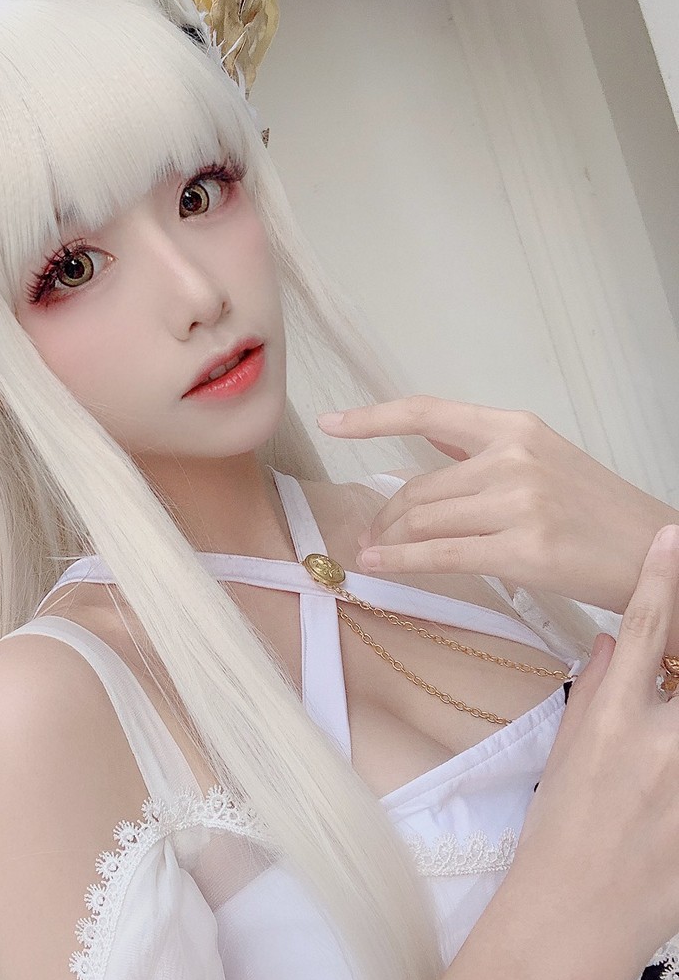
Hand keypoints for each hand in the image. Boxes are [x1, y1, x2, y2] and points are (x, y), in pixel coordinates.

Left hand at [317, 395, 678, 613]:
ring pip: (422, 521)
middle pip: (417, 487)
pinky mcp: (522, 549)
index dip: (372, 418)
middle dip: (385, 517)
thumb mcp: (545, 458)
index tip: (332, 423)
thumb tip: (433, 437)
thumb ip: (483, 449)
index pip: (426, 413)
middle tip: (370, 536)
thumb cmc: (596, 512)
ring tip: (375, 554)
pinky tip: (379, 567)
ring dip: (388, 542)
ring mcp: (518, 502)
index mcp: (514, 429)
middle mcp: (512, 458)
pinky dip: (400, 563)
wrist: (656, 552)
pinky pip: (440, 555)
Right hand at [511, 524, 678, 962]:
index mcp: (611, 723)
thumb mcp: (568, 752)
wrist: (574, 916)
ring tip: (665, 727)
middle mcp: (657, 745)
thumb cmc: (562, 833)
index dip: (660, 580)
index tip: (672, 537)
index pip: (644, 632)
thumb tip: (619, 638)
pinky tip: (670, 780)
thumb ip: (598, 688)